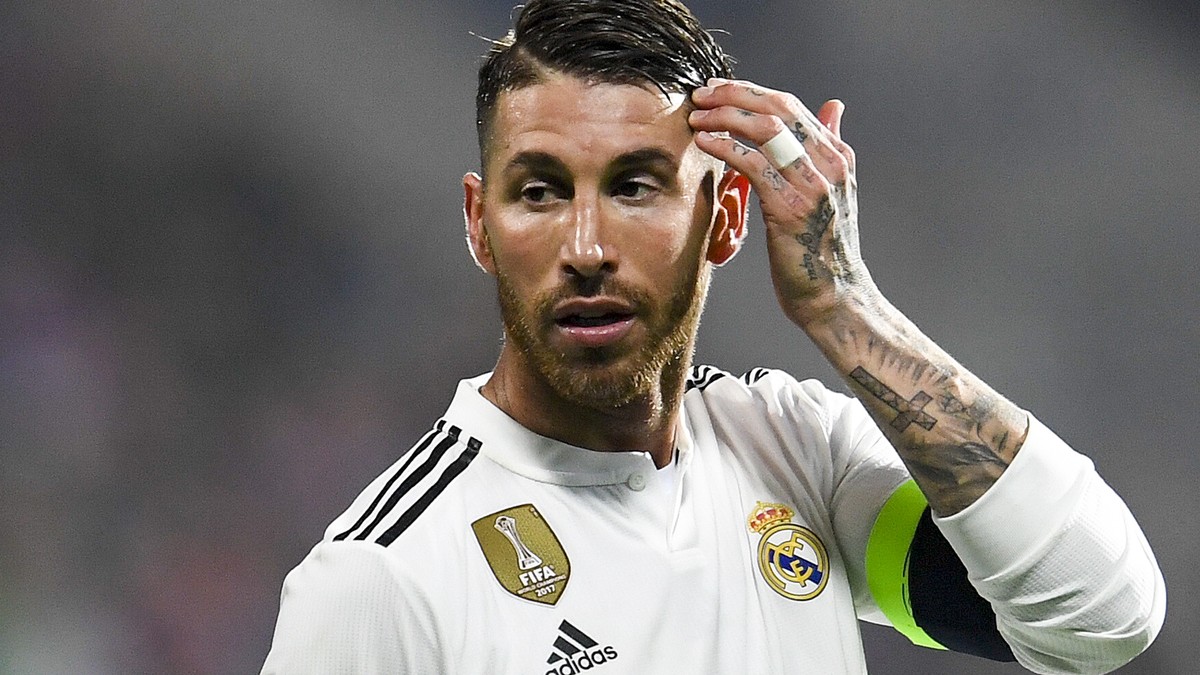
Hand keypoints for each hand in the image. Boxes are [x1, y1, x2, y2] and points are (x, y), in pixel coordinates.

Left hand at [690, 78, 873, 327]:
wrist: (834, 297)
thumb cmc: (822, 250)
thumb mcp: (832, 193)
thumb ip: (826, 149)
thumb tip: (834, 107)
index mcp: (838, 157)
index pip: (791, 105)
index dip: (750, 91)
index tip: (718, 89)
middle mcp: (830, 165)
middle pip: (778, 109)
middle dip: (734, 95)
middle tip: (701, 94)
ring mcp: (813, 186)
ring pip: (765, 130)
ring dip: (724, 117)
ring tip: (696, 118)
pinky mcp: (791, 208)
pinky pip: (753, 164)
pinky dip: (725, 147)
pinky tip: (704, 144)